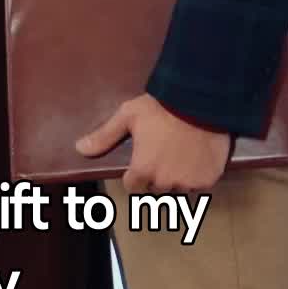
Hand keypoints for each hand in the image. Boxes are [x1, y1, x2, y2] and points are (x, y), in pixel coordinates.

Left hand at [76, 94, 231, 195]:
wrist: (200, 101)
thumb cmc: (161, 107)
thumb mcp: (128, 117)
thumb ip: (105, 136)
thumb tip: (79, 149)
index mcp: (142, 170)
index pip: (133, 187)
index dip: (136, 174)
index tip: (143, 159)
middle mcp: (164, 182)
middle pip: (156, 187)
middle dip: (157, 175)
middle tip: (164, 152)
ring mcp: (188, 183)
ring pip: (179, 188)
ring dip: (178, 177)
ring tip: (182, 153)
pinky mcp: (208, 180)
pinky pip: (200, 185)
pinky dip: (198, 175)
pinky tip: (198, 156)